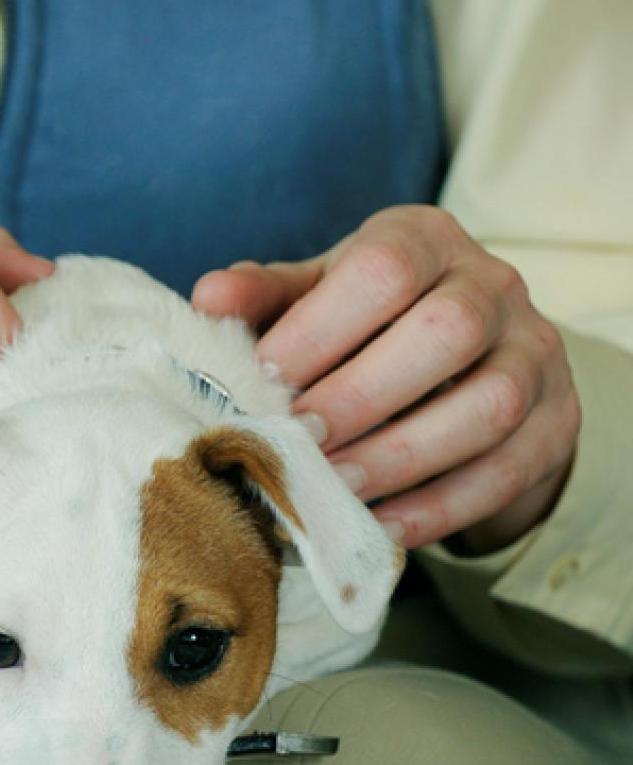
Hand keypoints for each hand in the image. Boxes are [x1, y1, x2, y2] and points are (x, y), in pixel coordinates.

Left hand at [192, 206, 579, 553]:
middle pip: (445, 333)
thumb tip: (208, 299)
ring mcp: (537, 353)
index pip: (383, 269)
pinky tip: (382, 526)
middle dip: (360, 395)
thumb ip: (268, 297)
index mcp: (425, 239)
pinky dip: (440, 506)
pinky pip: (507, 469)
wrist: (467, 358)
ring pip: (489, 406)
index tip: (261, 382)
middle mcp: (493, 285)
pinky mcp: (556, 421)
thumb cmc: (370, 322)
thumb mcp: (319, 295)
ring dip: (401, 456)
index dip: (318, 330)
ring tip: (334, 488)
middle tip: (297, 440)